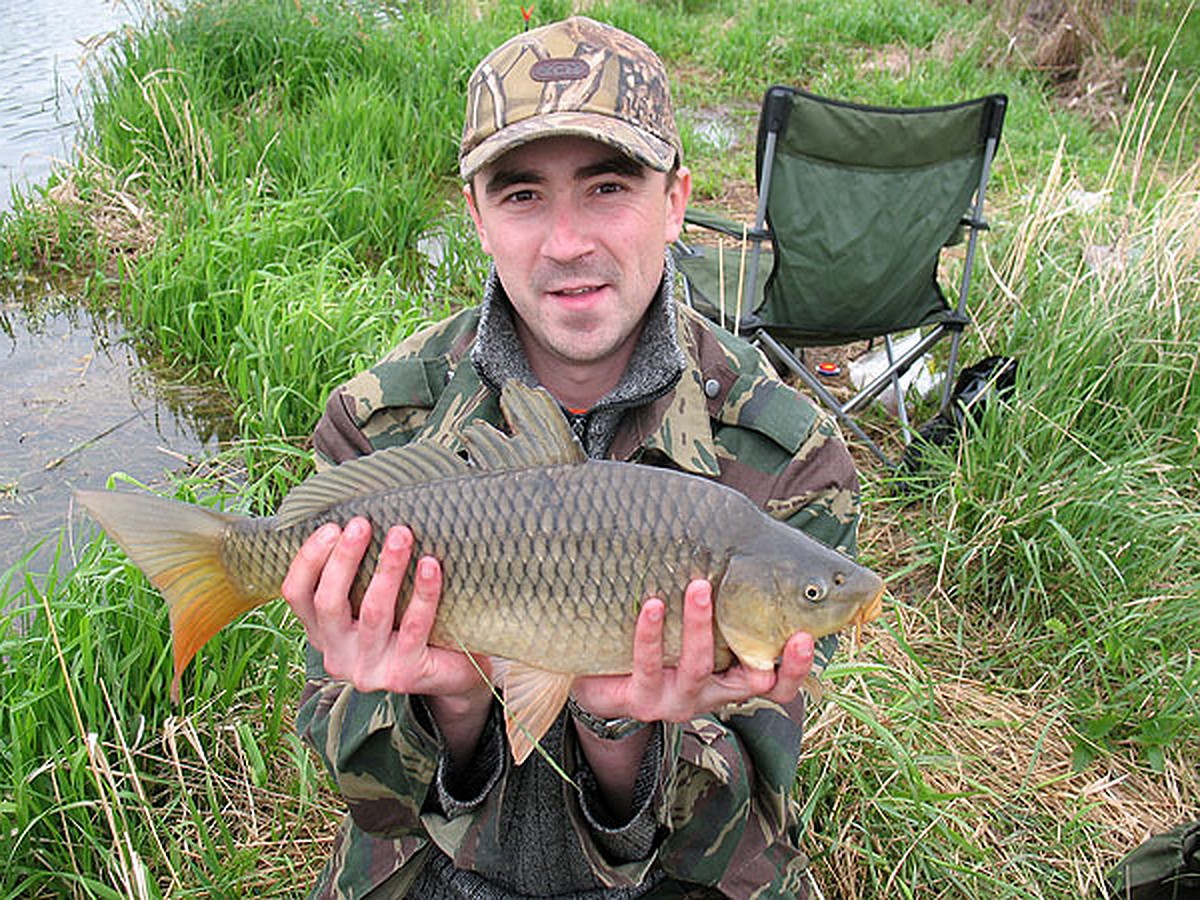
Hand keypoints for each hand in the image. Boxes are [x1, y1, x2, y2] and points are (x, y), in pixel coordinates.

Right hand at [281, 517, 490, 700]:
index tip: (331, 527)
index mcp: (323, 633)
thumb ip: (359, 576)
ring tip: (401, 534)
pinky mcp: (404, 675)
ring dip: (386, 569)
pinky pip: (414, 627)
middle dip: (345, 558)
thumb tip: (359, 515)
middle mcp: (338, 655)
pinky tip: (430, 565)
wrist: (453, 672)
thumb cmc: (409, 626)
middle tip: (362, 524)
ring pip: (372, 612)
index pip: (296, 595)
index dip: (308, 559)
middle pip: (329, 602)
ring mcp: (369, 669)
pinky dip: (423, 593)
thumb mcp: (373, 603)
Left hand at [570, 579, 813, 722]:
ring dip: (700, 624)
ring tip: (698, 585)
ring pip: (698, 666)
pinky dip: (651, 632)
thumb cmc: (659, 637)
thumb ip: (724, 594)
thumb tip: (745, 536)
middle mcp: (712, 694)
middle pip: (752, 683)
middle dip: (764, 648)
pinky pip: (650, 664)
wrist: (600, 676)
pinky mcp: (642, 701)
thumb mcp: (695, 622)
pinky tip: (652, 604)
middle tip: (770, 617)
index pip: (777, 684)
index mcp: (732, 677)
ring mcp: (677, 700)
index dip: (795, 667)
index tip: (804, 636)